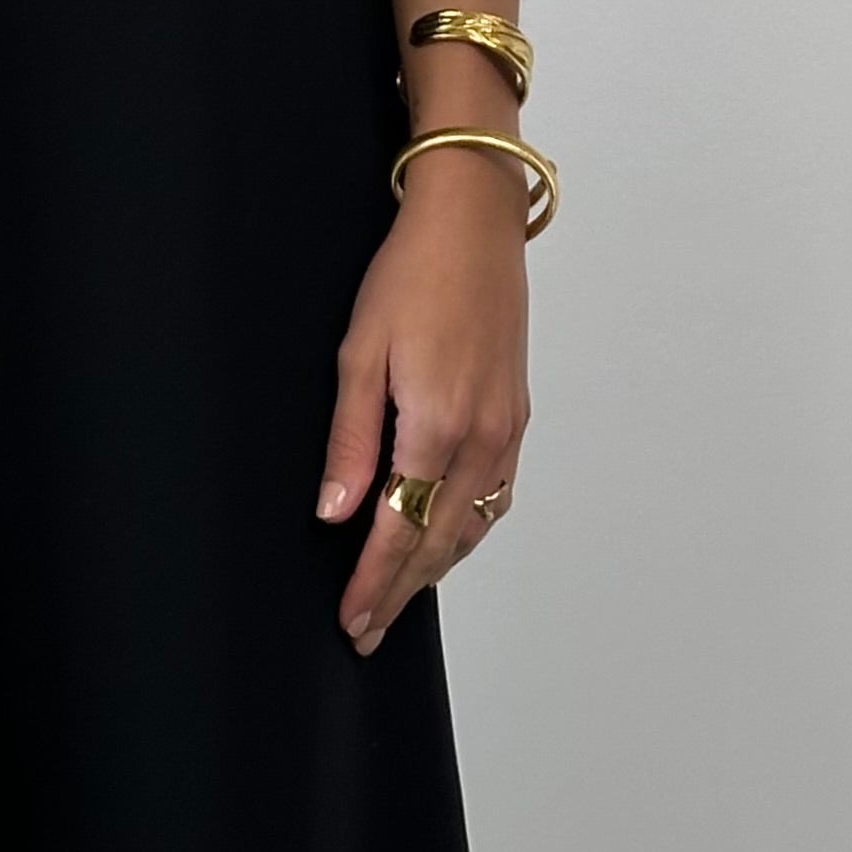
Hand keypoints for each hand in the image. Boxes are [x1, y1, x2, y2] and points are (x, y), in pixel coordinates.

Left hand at [314, 151, 530, 654]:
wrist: (473, 221)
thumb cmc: (410, 274)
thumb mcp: (359, 353)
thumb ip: (350, 441)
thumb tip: (335, 512)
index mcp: (437, 426)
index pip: (401, 531)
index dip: (374, 583)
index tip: (352, 620)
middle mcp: (481, 438)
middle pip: (440, 542)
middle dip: (401, 591)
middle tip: (368, 630)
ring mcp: (506, 427)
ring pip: (473, 525)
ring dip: (436, 568)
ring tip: (399, 597)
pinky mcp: (516, 413)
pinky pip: (495, 494)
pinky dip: (468, 530)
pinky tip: (447, 539)